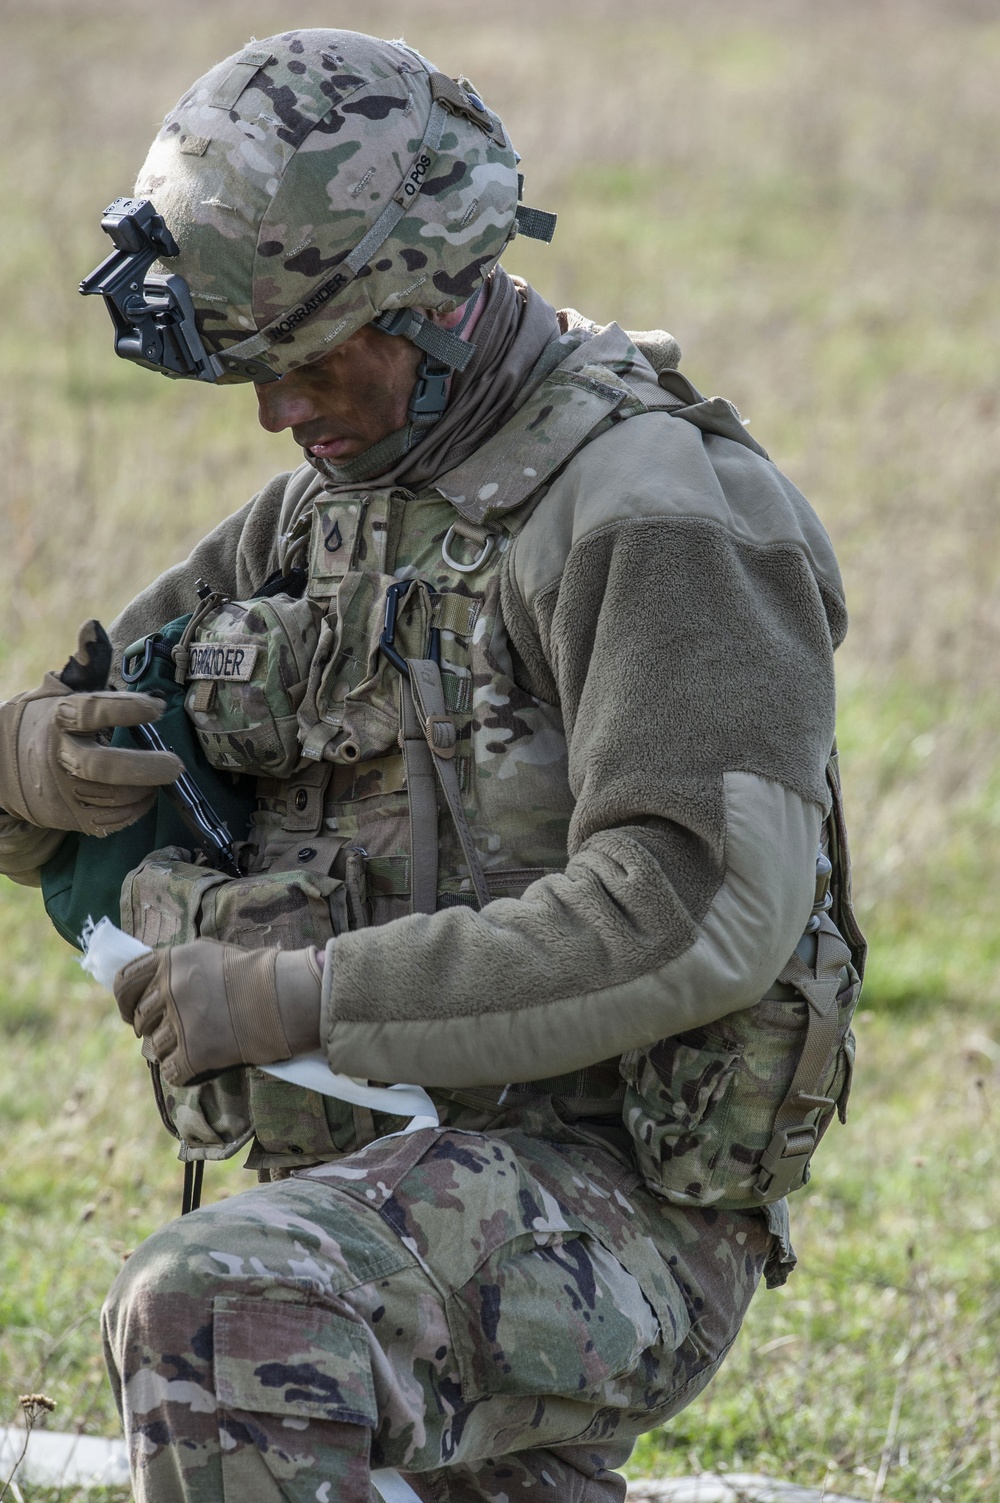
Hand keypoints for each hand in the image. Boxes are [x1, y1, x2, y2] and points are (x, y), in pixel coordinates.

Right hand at [0, 621, 182, 835]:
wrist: (5, 766)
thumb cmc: (50, 720)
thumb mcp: (63, 688)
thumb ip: (86, 660)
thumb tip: (92, 625)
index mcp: (60, 718)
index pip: (91, 712)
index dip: (125, 709)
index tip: (156, 707)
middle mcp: (58, 756)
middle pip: (101, 768)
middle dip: (143, 768)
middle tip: (176, 765)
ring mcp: (62, 791)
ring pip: (110, 797)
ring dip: (145, 790)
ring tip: (164, 776)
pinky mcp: (70, 818)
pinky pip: (109, 822)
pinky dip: (133, 812)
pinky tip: (145, 796)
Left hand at [114, 940, 322, 1085]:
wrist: (285, 998)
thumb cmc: (253, 973)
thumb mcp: (208, 952)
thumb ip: (176, 966)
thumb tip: (150, 981)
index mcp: (170, 962)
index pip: (125, 982)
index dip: (123, 1000)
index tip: (127, 1012)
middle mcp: (168, 990)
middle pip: (139, 1018)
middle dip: (151, 1026)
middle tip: (173, 1030)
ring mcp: (179, 1023)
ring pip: (155, 1047)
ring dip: (170, 1049)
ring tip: (195, 1044)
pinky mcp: (193, 1053)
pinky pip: (171, 1071)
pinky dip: (182, 1071)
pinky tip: (198, 1063)